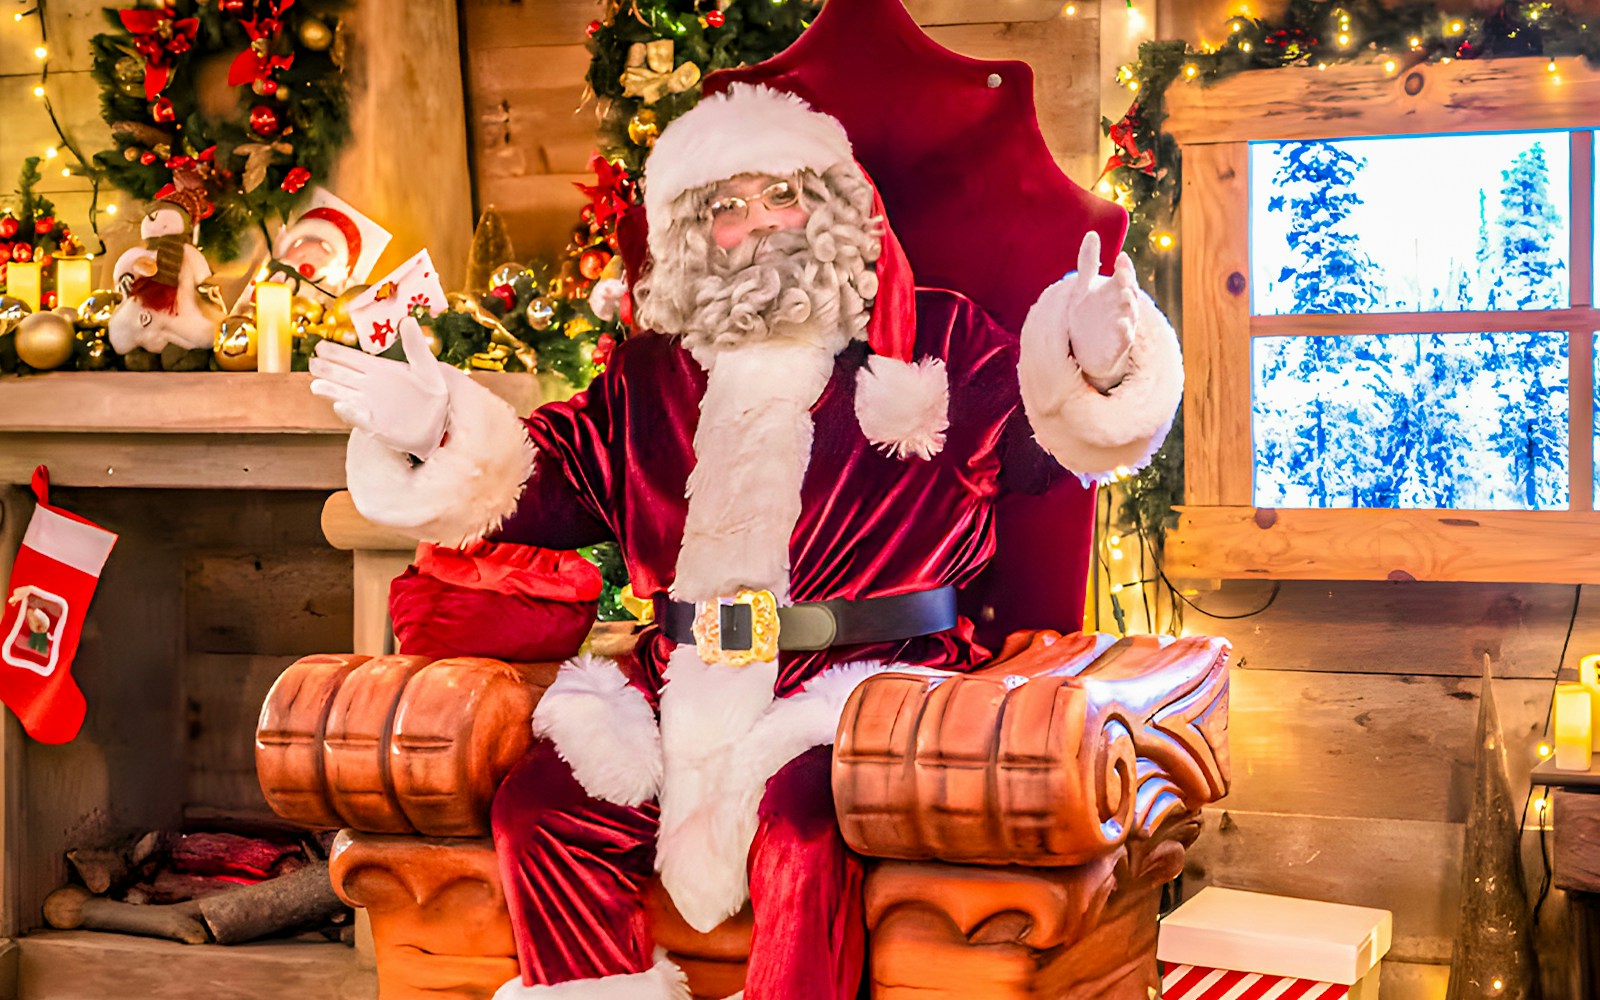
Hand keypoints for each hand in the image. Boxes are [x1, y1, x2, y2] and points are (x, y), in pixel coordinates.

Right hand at [309, 316, 449, 459]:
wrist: (439, 422)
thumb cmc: (431, 392)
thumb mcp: (426, 366)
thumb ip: (415, 345)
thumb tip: (407, 320)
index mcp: (378, 370)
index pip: (351, 358)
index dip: (335, 352)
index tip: (319, 346)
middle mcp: (368, 387)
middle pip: (341, 376)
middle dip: (327, 370)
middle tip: (313, 363)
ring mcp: (369, 407)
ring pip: (344, 397)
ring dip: (331, 392)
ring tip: (317, 386)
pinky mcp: (376, 427)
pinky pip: (361, 420)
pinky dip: (351, 414)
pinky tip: (342, 406)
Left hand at [1064, 232, 1137, 388]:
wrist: (1090, 352)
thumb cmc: (1091, 316)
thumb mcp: (1085, 288)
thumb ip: (1089, 263)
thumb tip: (1092, 233)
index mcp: (1116, 292)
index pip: (1123, 276)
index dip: (1124, 267)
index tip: (1120, 257)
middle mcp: (1123, 308)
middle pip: (1129, 293)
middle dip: (1128, 283)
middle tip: (1123, 274)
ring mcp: (1123, 325)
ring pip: (1131, 313)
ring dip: (1129, 304)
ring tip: (1125, 295)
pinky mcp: (1118, 345)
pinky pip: (1124, 337)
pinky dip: (1124, 330)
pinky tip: (1121, 324)